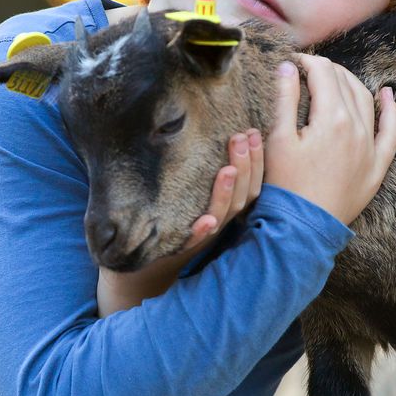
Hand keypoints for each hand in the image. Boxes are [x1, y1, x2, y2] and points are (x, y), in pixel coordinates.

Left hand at [96, 129, 263, 315]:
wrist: (140, 263)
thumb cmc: (167, 224)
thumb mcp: (190, 196)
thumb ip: (206, 174)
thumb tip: (218, 136)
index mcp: (226, 210)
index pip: (251, 185)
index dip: (256, 161)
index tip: (254, 133)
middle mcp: (219, 224)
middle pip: (242, 196)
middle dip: (247, 166)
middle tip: (243, 137)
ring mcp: (201, 237)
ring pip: (222, 216)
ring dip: (226, 192)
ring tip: (228, 168)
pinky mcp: (178, 248)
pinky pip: (193, 242)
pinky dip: (200, 232)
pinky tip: (206, 221)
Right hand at [263, 55, 395, 225]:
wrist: (303, 228)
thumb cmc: (285, 185)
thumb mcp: (278, 139)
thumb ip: (285, 98)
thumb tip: (288, 66)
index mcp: (332, 118)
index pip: (323, 74)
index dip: (307, 62)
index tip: (293, 62)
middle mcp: (357, 128)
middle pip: (345, 83)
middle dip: (326, 70)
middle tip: (308, 70)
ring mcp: (370, 147)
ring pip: (367, 101)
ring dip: (350, 83)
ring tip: (335, 77)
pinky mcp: (377, 166)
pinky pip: (391, 132)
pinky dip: (391, 111)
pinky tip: (387, 95)